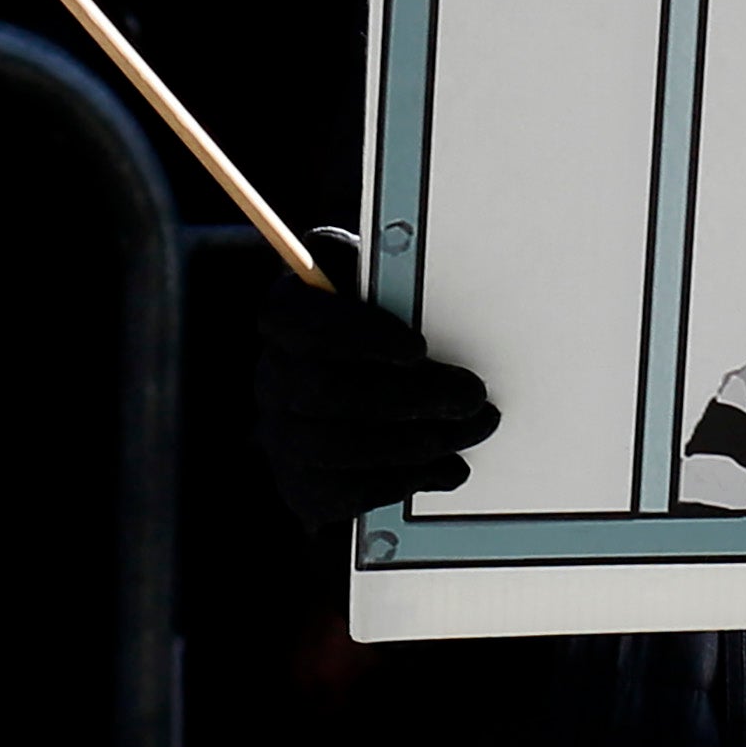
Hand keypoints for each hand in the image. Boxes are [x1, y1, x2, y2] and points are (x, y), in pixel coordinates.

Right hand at [254, 230, 497, 528]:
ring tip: (473, 429)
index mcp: (286, 313)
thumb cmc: (388, 326)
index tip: (418, 346)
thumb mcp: (385, 283)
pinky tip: (449, 467)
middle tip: (472, 396)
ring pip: (334, 447)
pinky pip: (343, 494)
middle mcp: (272, 375)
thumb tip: (400, 253)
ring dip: (414, 442)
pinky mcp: (304, 486)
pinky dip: (403, 482)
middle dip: (407, 396)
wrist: (375, 399)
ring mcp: (282, 435)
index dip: (356, 334)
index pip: (298, 319)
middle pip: (322, 391)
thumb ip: (386, 269)